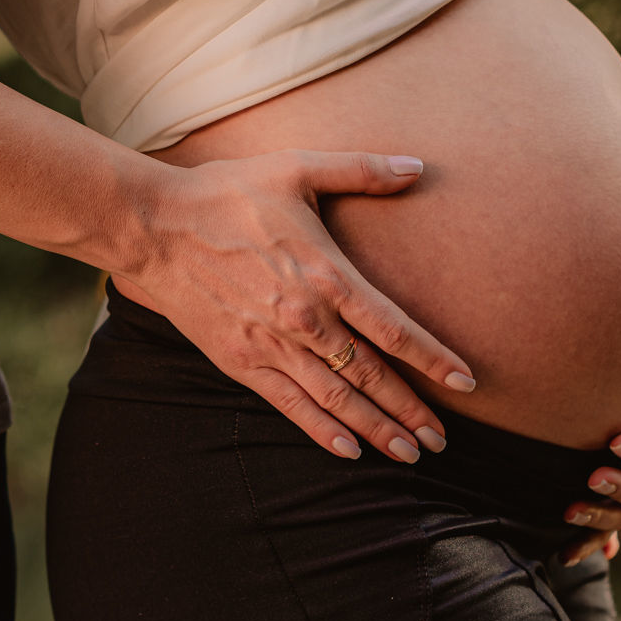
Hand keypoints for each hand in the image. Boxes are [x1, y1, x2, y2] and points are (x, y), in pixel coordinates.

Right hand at [111, 150, 477, 463]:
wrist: (154, 226)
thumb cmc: (226, 193)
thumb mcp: (296, 168)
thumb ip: (361, 169)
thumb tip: (419, 166)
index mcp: (325, 274)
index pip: (394, 328)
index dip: (433, 359)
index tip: (467, 382)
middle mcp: (304, 318)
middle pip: (371, 375)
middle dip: (411, 410)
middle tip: (444, 440)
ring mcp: (270, 344)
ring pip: (336, 398)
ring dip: (376, 429)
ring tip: (410, 454)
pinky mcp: (239, 360)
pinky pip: (289, 404)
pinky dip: (321, 430)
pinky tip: (348, 451)